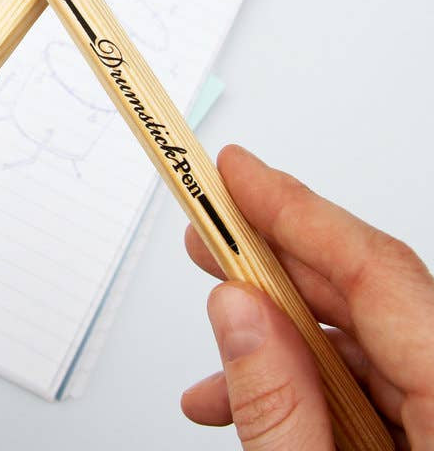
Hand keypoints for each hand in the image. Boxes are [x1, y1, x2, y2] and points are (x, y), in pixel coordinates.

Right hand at [181, 145, 433, 449]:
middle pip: (365, 295)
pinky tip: (247, 399)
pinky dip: (306, 384)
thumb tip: (235, 311)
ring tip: (214, 344)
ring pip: (362, 342)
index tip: (236, 172)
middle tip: (206, 235)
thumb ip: (279, 409)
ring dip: (278, 337)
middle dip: (272, 264)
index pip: (375, 270)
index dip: (294, 209)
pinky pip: (371, 387)